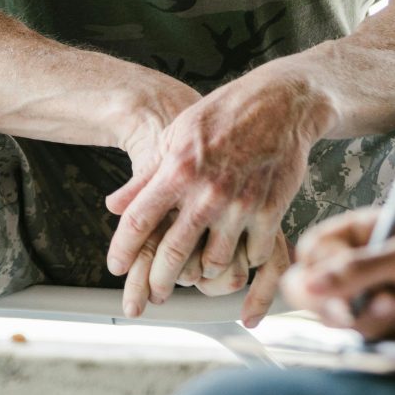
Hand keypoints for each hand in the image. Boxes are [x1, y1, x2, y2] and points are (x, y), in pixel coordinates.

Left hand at [106, 67, 329, 309]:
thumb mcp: (177, 134)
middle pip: (173, 255)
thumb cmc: (226, 114)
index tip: (117, 267)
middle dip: (157, 281)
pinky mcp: (271, 211)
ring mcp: (241, 204)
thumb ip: (146, 174)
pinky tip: (237, 255)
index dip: (122, 251)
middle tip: (155, 291)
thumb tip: (113, 205)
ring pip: (214, 264)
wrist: (282, 103)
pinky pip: (253, 255)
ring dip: (203, 274)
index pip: (138, 221)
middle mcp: (208, 192)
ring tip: (197, 274)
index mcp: (178, 169)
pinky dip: (244, 260)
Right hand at [282, 208, 394, 342]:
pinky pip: (353, 334)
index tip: (334, 278)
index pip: (314, 248)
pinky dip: (372, 328)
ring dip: (359, 314)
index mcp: (363, 232)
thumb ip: (356, 270)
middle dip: (328, 300)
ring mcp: (366, 297)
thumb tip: (309, 285)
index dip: (318, 265)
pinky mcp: (378, 327)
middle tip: (350, 311)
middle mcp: (359, 264)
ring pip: (329, 314)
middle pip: (309, 285)